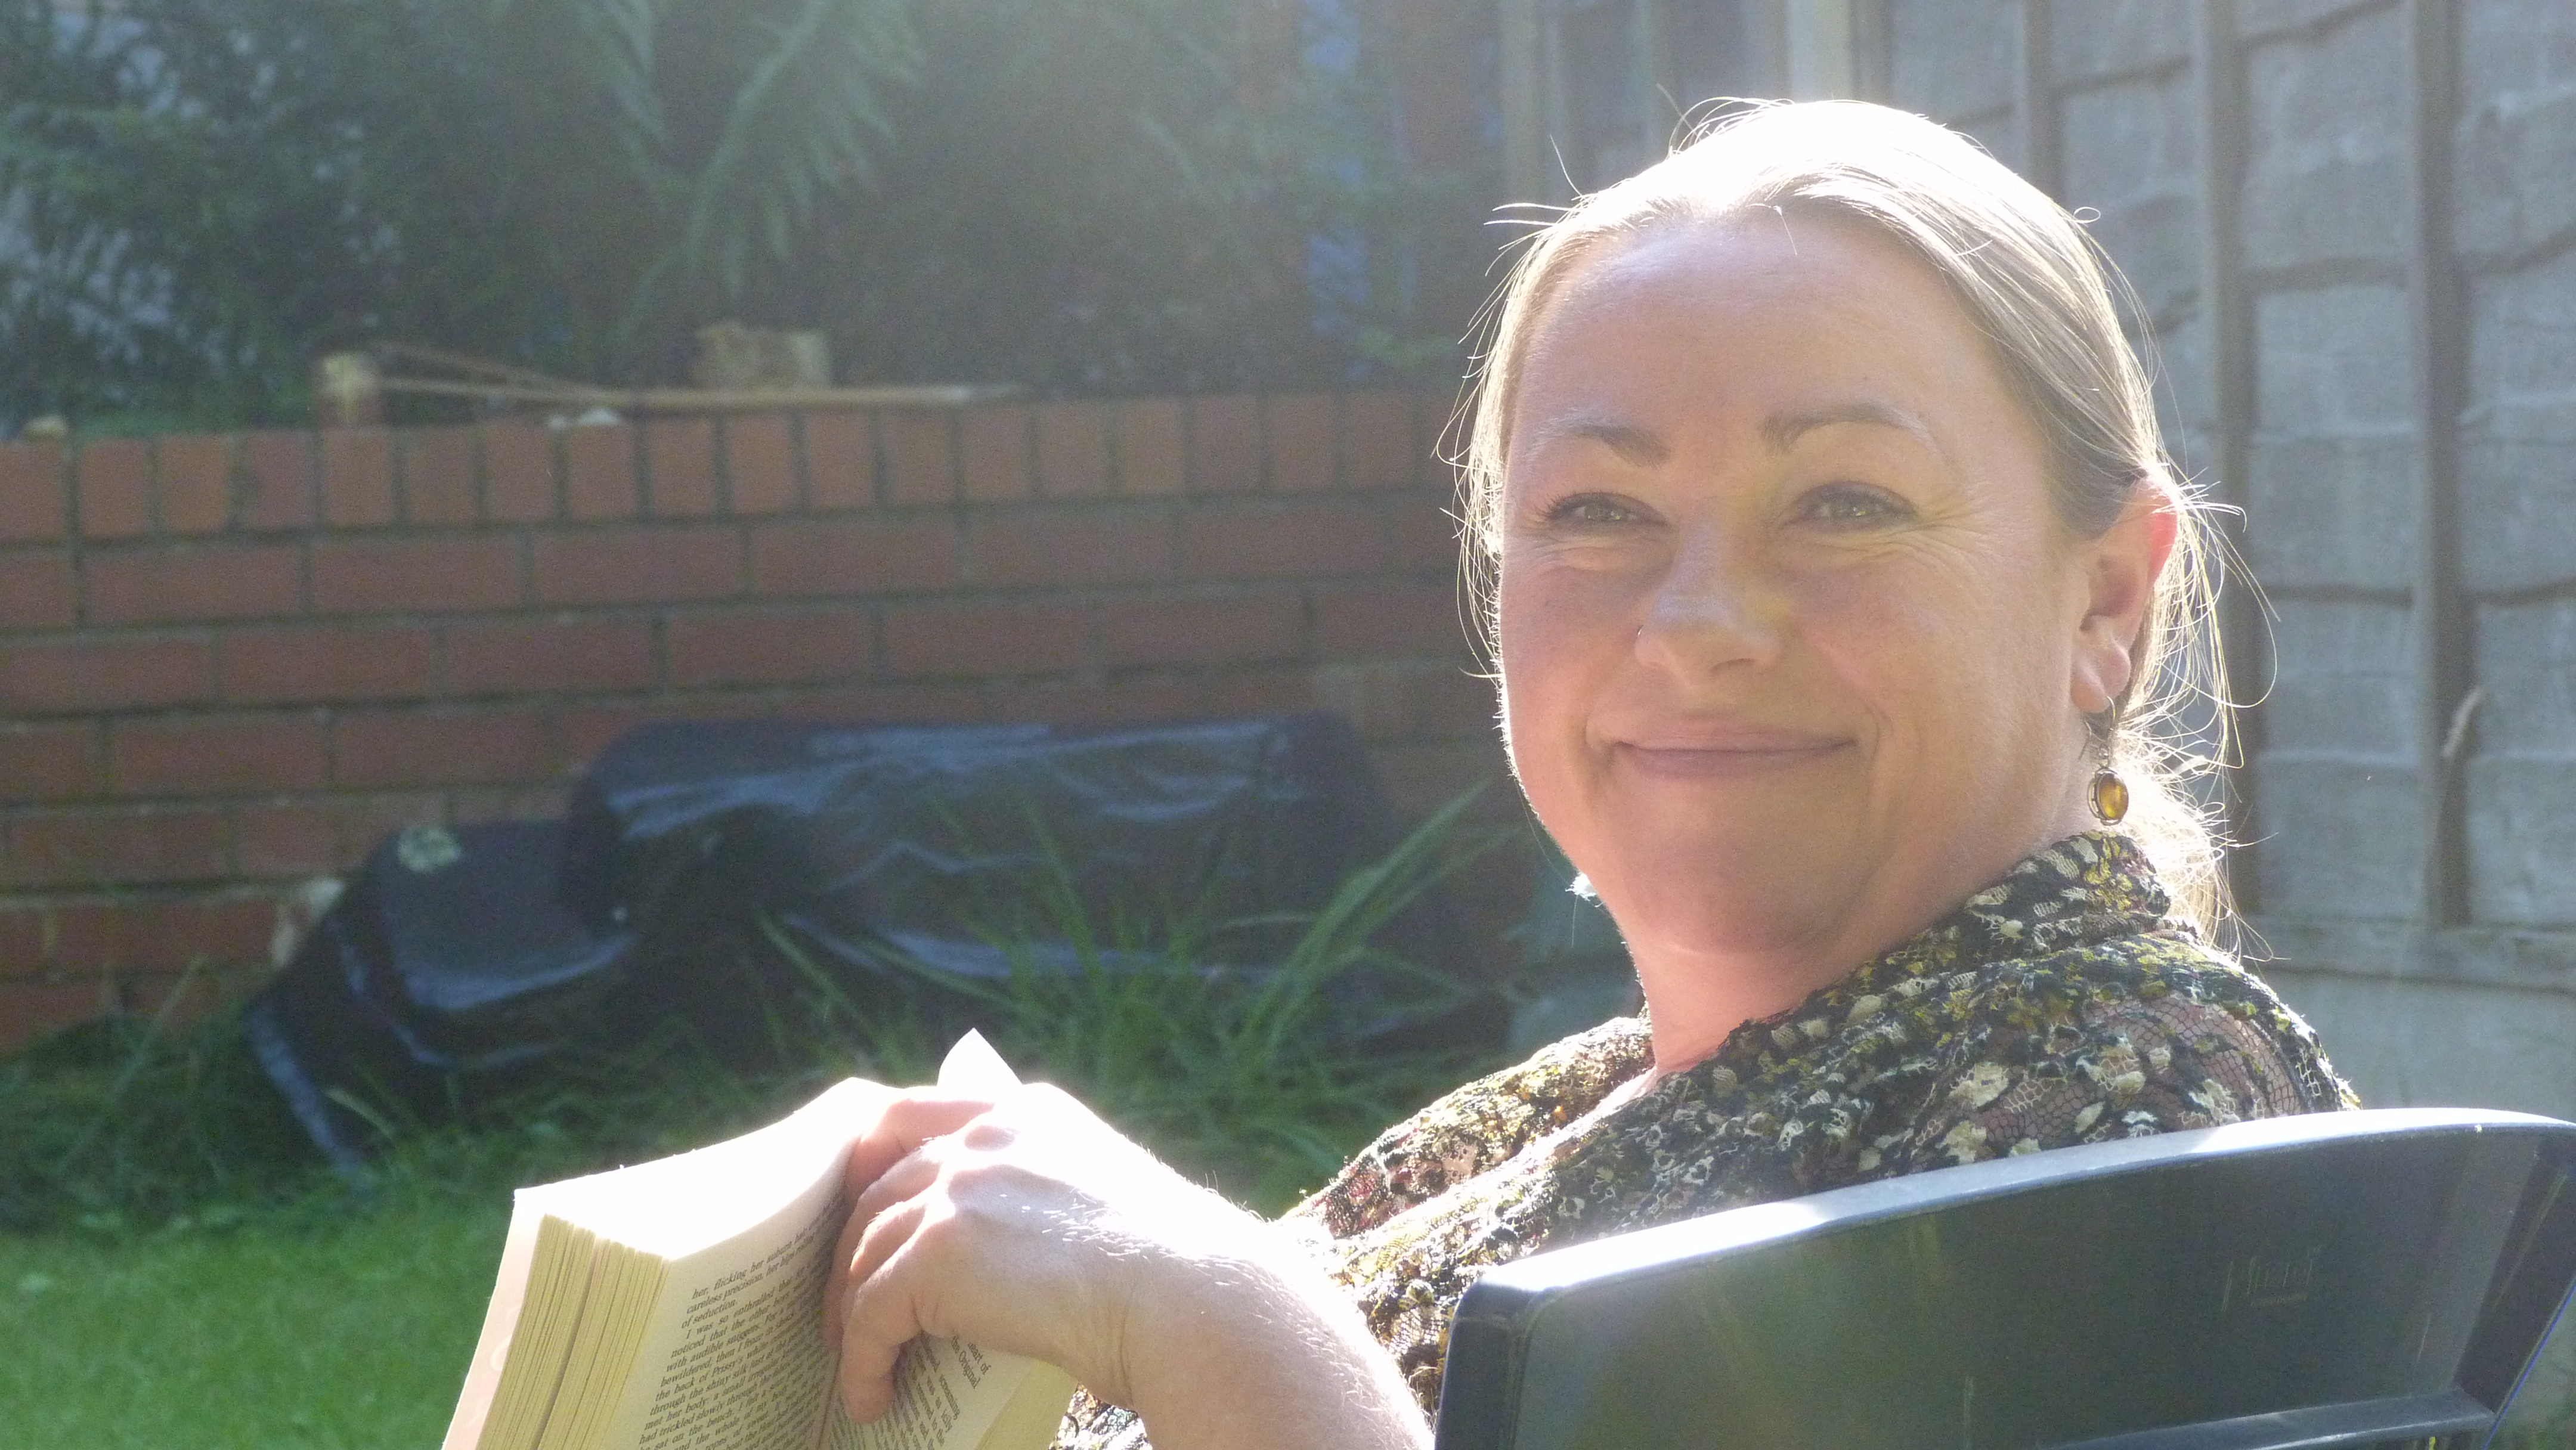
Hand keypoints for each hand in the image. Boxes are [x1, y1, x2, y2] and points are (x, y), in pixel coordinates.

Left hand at [825, 1082, 1263, 1413]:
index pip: (916, 1111)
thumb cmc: (1172, 1267)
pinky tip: (873, 1396)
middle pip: (880, 1184)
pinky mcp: (938, 1257)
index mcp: (1028, 1111)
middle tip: (847, 1295)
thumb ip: (1043, 1191)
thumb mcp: (1103, 1193)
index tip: (858, 1199)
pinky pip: (871, 1313)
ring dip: (852, 1310)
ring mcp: (959, 1191)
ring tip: (858, 1357)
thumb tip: (999, 1250)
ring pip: (868, 1250)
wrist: (1191, 1297)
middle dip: (853, 1243)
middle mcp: (985, 1137)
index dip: (874, 1157)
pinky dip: (862, 1360)